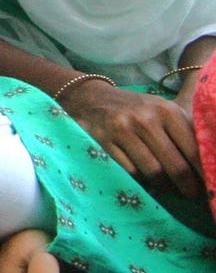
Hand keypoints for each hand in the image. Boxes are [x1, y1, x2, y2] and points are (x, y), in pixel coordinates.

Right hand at [62, 80, 203, 197]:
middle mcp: (144, 117)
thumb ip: (186, 135)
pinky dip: (140, 182)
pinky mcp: (102, 140)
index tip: (208, 190)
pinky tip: (145, 182)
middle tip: (191, 197)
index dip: (203, 176)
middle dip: (187, 188)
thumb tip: (208, 171)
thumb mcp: (163, 112)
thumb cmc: (137, 111)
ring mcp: (121, 128)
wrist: (92, 99)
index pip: (194, 151)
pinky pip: (129, 173)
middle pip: (175, 166)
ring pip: (153, 173)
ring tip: (168, 190)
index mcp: (167, 110)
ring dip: (163, 187)